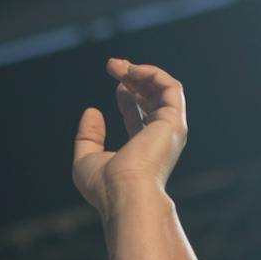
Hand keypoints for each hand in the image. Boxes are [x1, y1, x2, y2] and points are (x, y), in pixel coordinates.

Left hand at [73, 58, 188, 217]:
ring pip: (165, 90)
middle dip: (134, 78)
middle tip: (112, 65)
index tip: (114, 82)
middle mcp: (160, 139)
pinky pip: (171, 87)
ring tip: (118, 65)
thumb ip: (88, 136)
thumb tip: (93, 111)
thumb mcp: (86, 159)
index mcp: (144, 150)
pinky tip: (132, 71)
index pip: (140, 115)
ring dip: (142, 72)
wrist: (125, 194)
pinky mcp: (174, 121)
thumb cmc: (106, 187)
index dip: (128, 95)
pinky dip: (152, 74)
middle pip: (153, 99)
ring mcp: (170, 130)